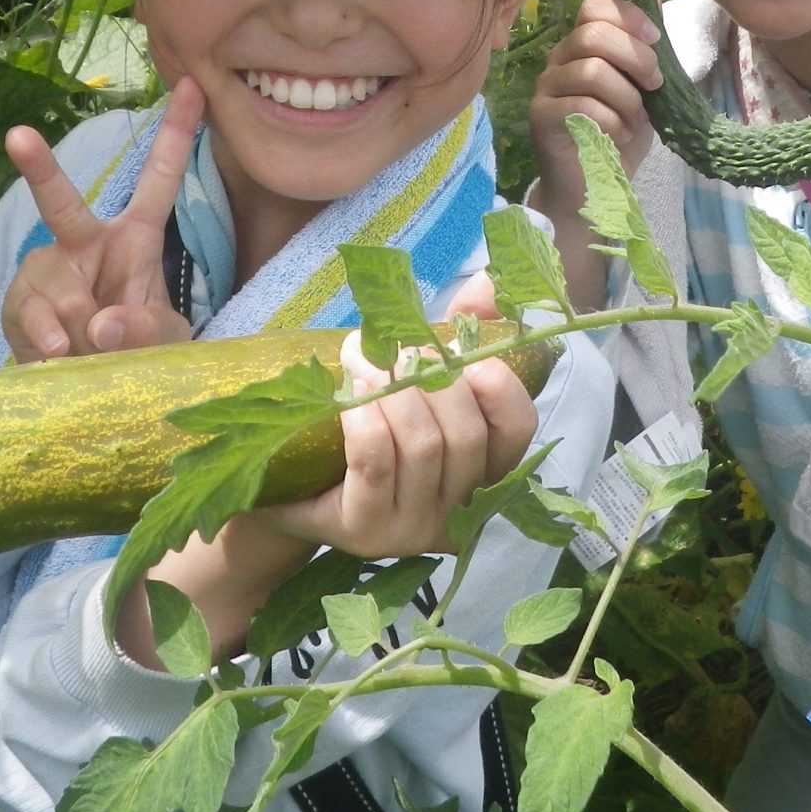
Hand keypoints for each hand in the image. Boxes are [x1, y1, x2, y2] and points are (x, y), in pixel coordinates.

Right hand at [0, 77, 203, 359]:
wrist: (89, 389)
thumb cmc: (136, 350)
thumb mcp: (163, 342)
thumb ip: (147, 330)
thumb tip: (103, 323)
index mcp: (135, 237)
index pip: (159, 179)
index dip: (177, 133)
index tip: (194, 86)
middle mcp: (87, 243)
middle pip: (61, 202)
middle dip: (39, 168)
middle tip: (17, 136)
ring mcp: (49, 271)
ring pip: (52, 275)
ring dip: (76, 315)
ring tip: (88, 346)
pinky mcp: (19, 302)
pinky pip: (29, 310)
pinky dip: (49, 334)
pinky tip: (60, 350)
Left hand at [256, 332, 538, 559]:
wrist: (292, 488)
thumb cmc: (366, 426)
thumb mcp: (417, 382)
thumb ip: (462, 334)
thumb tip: (489, 280)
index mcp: (484, 475)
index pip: (518, 429)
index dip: (499, 384)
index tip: (462, 351)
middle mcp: (458, 513)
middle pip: (465, 434)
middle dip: (428, 377)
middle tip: (388, 347)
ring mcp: (412, 530)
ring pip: (422, 446)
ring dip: (389, 388)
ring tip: (358, 358)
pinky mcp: (363, 531)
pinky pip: (375, 462)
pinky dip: (366, 419)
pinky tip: (349, 397)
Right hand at [528, 0, 662, 305]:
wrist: (597, 188)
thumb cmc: (620, 135)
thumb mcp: (643, 87)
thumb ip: (645, 45)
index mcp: (583, 45)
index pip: (594, 5)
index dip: (628, 15)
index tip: (655, 40)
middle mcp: (559, 59)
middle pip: (593, 32)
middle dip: (636, 57)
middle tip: (654, 86)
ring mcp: (546, 87)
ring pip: (591, 70)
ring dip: (626, 97)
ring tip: (634, 120)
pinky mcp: (542, 118)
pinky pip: (581, 106)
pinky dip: (612, 121)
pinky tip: (618, 137)